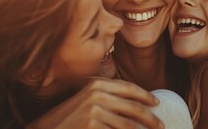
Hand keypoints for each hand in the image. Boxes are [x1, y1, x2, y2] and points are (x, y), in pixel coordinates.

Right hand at [28, 78, 163, 128]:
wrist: (46, 128)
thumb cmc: (68, 115)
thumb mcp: (86, 97)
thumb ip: (107, 94)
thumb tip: (134, 102)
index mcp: (97, 83)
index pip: (129, 88)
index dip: (146, 96)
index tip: (157, 103)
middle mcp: (97, 93)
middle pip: (133, 107)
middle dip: (150, 118)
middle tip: (161, 125)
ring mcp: (94, 110)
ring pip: (128, 124)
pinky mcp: (92, 125)